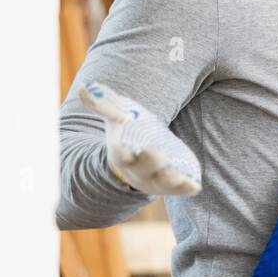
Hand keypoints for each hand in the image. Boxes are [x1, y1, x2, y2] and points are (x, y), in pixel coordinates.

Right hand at [78, 81, 202, 196]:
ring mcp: (154, 179)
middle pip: (143, 169)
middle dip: (150, 162)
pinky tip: (195, 186)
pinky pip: (180, 189)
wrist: (138, 157)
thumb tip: (83, 87)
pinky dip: (186, 188)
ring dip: (169, 180)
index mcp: (122, 154)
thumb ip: (101, 103)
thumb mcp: (116, 116)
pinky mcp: (172, 184)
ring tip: (179, 177)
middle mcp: (137, 170)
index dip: (122, 153)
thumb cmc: (127, 132)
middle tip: (158, 154)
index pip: (119, 155)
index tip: (123, 149)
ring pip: (162, 182)